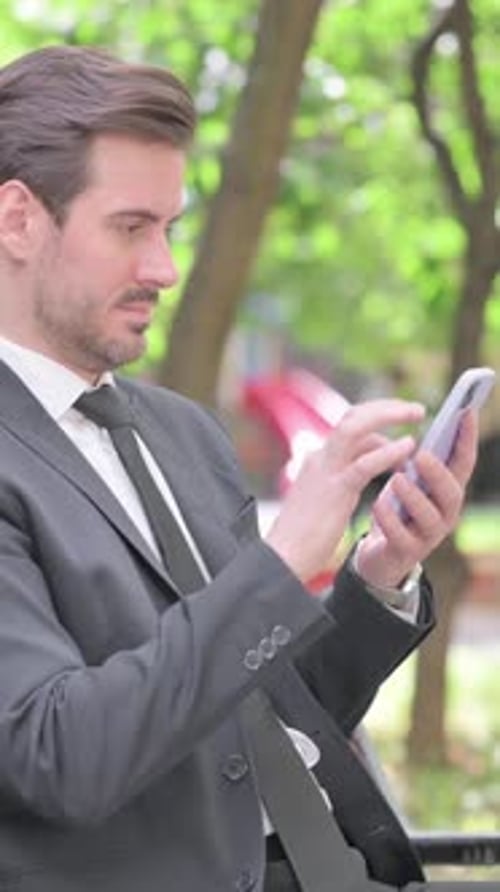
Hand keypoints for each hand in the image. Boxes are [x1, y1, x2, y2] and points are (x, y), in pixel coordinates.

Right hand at [265, 399, 424, 583]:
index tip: (402, 424)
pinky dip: (388, 451)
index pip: (349, 426)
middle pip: (352, 417)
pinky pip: (364, 464)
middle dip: (386, 407)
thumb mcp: (324, 499)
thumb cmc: (304, 536)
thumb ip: (340, 480)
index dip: (377, 420)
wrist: (283, 558)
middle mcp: (320, 457)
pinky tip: (408, 447)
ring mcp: (325, 470)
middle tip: (417, 409)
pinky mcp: (334, 490)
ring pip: (355, 428)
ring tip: (418, 414)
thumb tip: (359, 471)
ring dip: (389, 416)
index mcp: (318, 460)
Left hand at [356, 409, 478, 588]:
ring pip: (430, 519)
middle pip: (452, 494)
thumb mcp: (409, 480)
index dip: (466, 438)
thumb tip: (417, 416)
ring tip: (397, 479)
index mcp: (446, 491)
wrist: (380, 556)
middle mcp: (444, 514)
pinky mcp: (405, 553)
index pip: (463, 463)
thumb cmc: (398, 510)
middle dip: (439, 473)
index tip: (465, 410)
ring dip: (415, 497)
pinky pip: (401, 538)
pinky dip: (390, 521)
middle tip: (422, 454)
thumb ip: (417, 458)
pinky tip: (379, 505)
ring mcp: (427, 537)